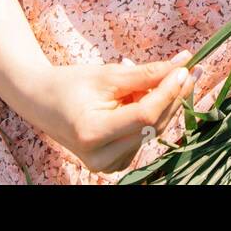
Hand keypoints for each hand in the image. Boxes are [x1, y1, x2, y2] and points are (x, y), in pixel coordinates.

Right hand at [26, 50, 199, 173]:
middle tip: (190, 70)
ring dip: (166, 103)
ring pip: (152, 132)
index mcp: (93, 133)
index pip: (145, 116)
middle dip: (174, 96)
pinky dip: (153, 114)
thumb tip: (182, 65)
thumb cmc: (70, 84)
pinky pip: (144, 137)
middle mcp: (101, 157)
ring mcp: (108, 165)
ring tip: (169, 76)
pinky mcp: (115, 163)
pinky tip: (151, 94)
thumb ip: (146, 74)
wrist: (40, 102)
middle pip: (153, 126)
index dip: (168, 92)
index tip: (185, 69)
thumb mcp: (107, 75)